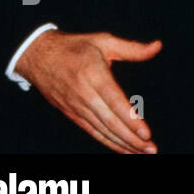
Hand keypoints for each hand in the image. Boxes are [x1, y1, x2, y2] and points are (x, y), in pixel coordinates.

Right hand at [15, 30, 161, 153]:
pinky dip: (108, 142)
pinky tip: (122, 149)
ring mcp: (76, 107)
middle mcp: (84, 95)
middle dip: (131, 139)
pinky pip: (91, 131)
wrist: (37, 56)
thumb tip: (157, 46)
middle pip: (110, 122)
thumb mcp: (104, 40)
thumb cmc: (74, 46)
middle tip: (151, 150)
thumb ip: (132, 48)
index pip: (115, 102)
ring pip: (101, 131)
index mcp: (94, 75)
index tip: (146, 133)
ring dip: (122, 144)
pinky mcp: (71, 114)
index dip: (130, 120)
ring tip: (141, 153)